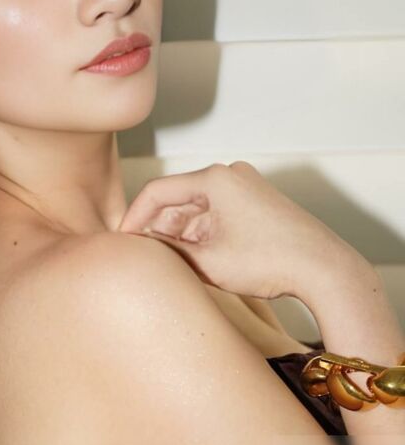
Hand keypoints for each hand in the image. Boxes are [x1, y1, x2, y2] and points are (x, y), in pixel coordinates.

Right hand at [116, 161, 356, 300]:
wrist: (324, 269)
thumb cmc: (270, 262)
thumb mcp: (208, 261)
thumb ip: (167, 249)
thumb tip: (140, 244)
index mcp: (215, 178)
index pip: (157, 192)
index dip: (134, 217)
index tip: (120, 241)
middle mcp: (230, 175)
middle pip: (177, 199)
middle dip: (159, 228)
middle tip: (142, 256)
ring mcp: (245, 187)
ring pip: (197, 209)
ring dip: (181, 234)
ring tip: (170, 263)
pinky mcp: (256, 202)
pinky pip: (216, 214)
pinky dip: (202, 234)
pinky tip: (195, 259)